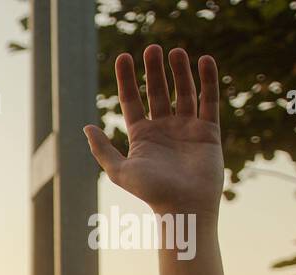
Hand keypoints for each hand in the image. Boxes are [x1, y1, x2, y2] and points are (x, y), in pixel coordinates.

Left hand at [84, 45, 223, 217]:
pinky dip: (208, 80)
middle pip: (157, 91)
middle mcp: (163, 128)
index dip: (127, 79)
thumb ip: (103, 149)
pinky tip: (204, 61)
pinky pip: (209, 100)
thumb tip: (86, 127)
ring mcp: (186, 127)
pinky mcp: (208, 130)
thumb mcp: (119, 171)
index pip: (131, 100)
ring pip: (184, 91)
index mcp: (141, 135)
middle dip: (154, 70)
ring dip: (180, 71)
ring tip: (176, 51)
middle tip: (152, 48)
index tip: (123, 57)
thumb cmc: (150, 192)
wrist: (185, 205)